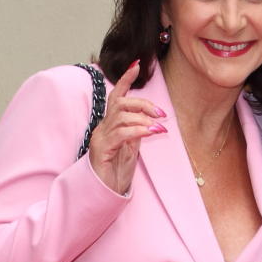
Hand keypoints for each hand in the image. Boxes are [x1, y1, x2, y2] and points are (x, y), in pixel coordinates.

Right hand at [88, 60, 165, 195]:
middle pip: (120, 102)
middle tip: (162, 114)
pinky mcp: (102, 150)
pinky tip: (151, 132)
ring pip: (121, 116)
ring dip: (144, 118)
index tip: (137, 65)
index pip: (115, 96)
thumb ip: (136, 134)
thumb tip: (149, 121)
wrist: (103, 195)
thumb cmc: (115, 175)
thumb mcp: (131, 150)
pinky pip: (121, 133)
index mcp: (109, 126)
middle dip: (143, 104)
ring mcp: (100, 138)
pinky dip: (138, 130)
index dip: (125, 79)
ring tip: (159, 128)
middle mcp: (102, 128)